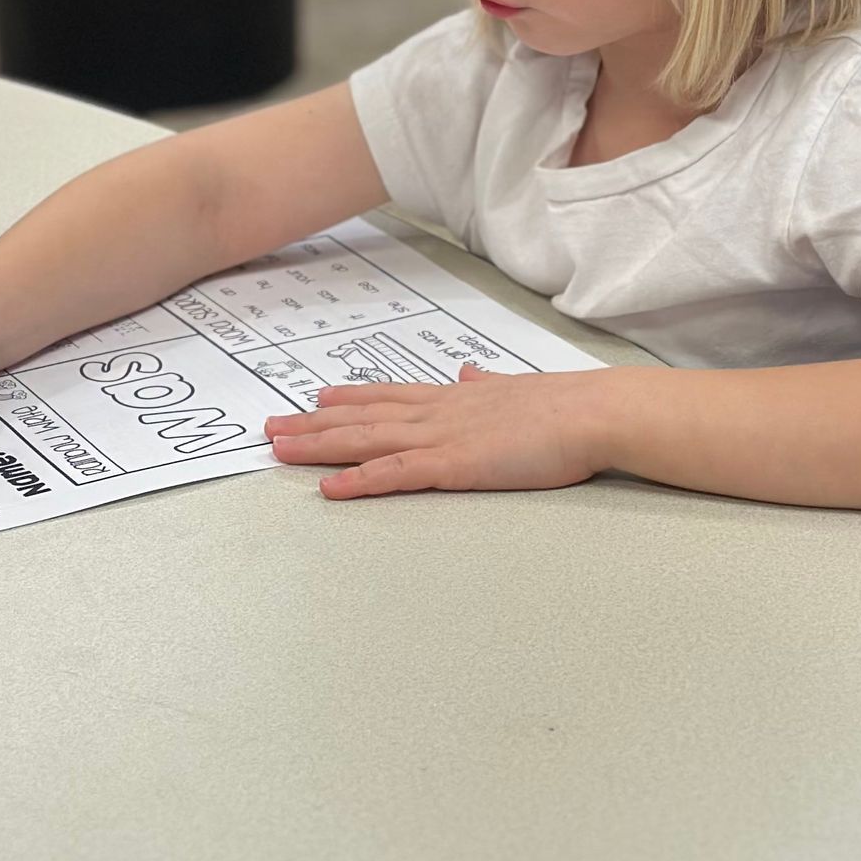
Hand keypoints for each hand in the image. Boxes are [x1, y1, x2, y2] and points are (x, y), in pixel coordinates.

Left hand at [265, 363, 607, 500]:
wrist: (590, 412)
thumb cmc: (565, 407)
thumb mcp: (517, 388)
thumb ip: (489, 384)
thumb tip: (473, 374)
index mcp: (454, 397)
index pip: (389, 396)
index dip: (348, 398)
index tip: (315, 398)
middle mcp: (437, 411)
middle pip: (362, 417)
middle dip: (313, 423)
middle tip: (270, 427)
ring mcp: (442, 437)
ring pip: (366, 441)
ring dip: (319, 446)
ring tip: (278, 449)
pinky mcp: (454, 465)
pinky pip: (395, 474)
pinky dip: (358, 480)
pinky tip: (328, 487)